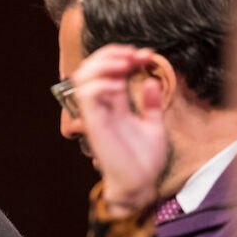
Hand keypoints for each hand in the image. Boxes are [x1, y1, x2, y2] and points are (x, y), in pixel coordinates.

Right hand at [72, 44, 167, 210]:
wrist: (140, 184)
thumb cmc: (145, 160)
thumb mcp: (154, 126)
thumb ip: (151, 104)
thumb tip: (151, 80)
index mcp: (115, 105)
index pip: (107, 70)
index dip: (122, 55)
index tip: (146, 55)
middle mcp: (102, 106)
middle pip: (89, 67)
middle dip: (111, 53)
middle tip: (135, 55)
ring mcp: (97, 114)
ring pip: (83, 77)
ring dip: (103, 64)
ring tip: (125, 65)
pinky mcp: (95, 124)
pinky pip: (88, 96)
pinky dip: (101, 84)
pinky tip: (120, 86)